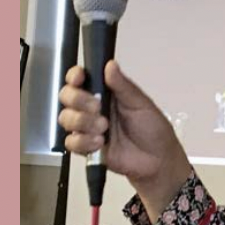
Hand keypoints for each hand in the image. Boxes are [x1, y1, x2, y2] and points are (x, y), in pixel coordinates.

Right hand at [59, 61, 190, 217]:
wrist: (158, 160)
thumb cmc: (152, 128)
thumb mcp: (140, 103)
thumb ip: (123, 86)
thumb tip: (110, 64)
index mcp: (104, 92)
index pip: (80, 79)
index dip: (74, 76)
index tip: (79, 79)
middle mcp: (91, 108)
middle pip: (67, 97)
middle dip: (78, 100)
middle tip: (97, 107)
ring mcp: (87, 128)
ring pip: (66, 119)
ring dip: (82, 122)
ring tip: (103, 128)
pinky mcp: (86, 148)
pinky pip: (71, 143)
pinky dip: (83, 142)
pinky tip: (99, 143)